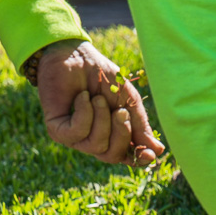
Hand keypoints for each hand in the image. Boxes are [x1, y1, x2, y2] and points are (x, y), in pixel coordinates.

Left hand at [35, 40, 164, 166]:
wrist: (74, 55)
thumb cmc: (102, 76)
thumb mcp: (128, 99)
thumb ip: (140, 125)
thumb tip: (158, 151)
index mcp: (113, 134)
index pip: (126, 157)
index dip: (138, 159)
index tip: (150, 153)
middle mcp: (94, 140)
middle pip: (112, 156)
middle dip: (122, 134)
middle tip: (120, 111)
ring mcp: (75, 138)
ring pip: (96, 146)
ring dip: (102, 118)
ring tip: (97, 98)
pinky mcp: (58, 131)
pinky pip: (78, 133)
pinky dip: (85, 112)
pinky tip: (83, 97)